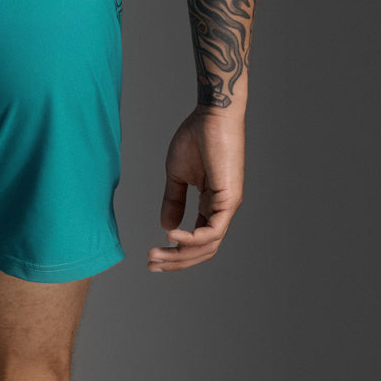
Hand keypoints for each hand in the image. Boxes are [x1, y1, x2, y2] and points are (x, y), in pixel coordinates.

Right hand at [147, 106, 244, 271]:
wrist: (212, 115)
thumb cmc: (196, 138)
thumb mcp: (177, 176)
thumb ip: (173, 201)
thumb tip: (166, 227)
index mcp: (211, 205)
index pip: (197, 241)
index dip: (174, 253)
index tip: (151, 257)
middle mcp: (222, 209)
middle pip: (202, 250)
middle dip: (175, 262)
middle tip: (150, 265)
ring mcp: (228, 206)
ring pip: (207, 246)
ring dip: (180, 256)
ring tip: (155, 255)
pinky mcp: (229, 199)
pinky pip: (212, 231)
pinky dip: (192, 239)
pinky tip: (172, 237)